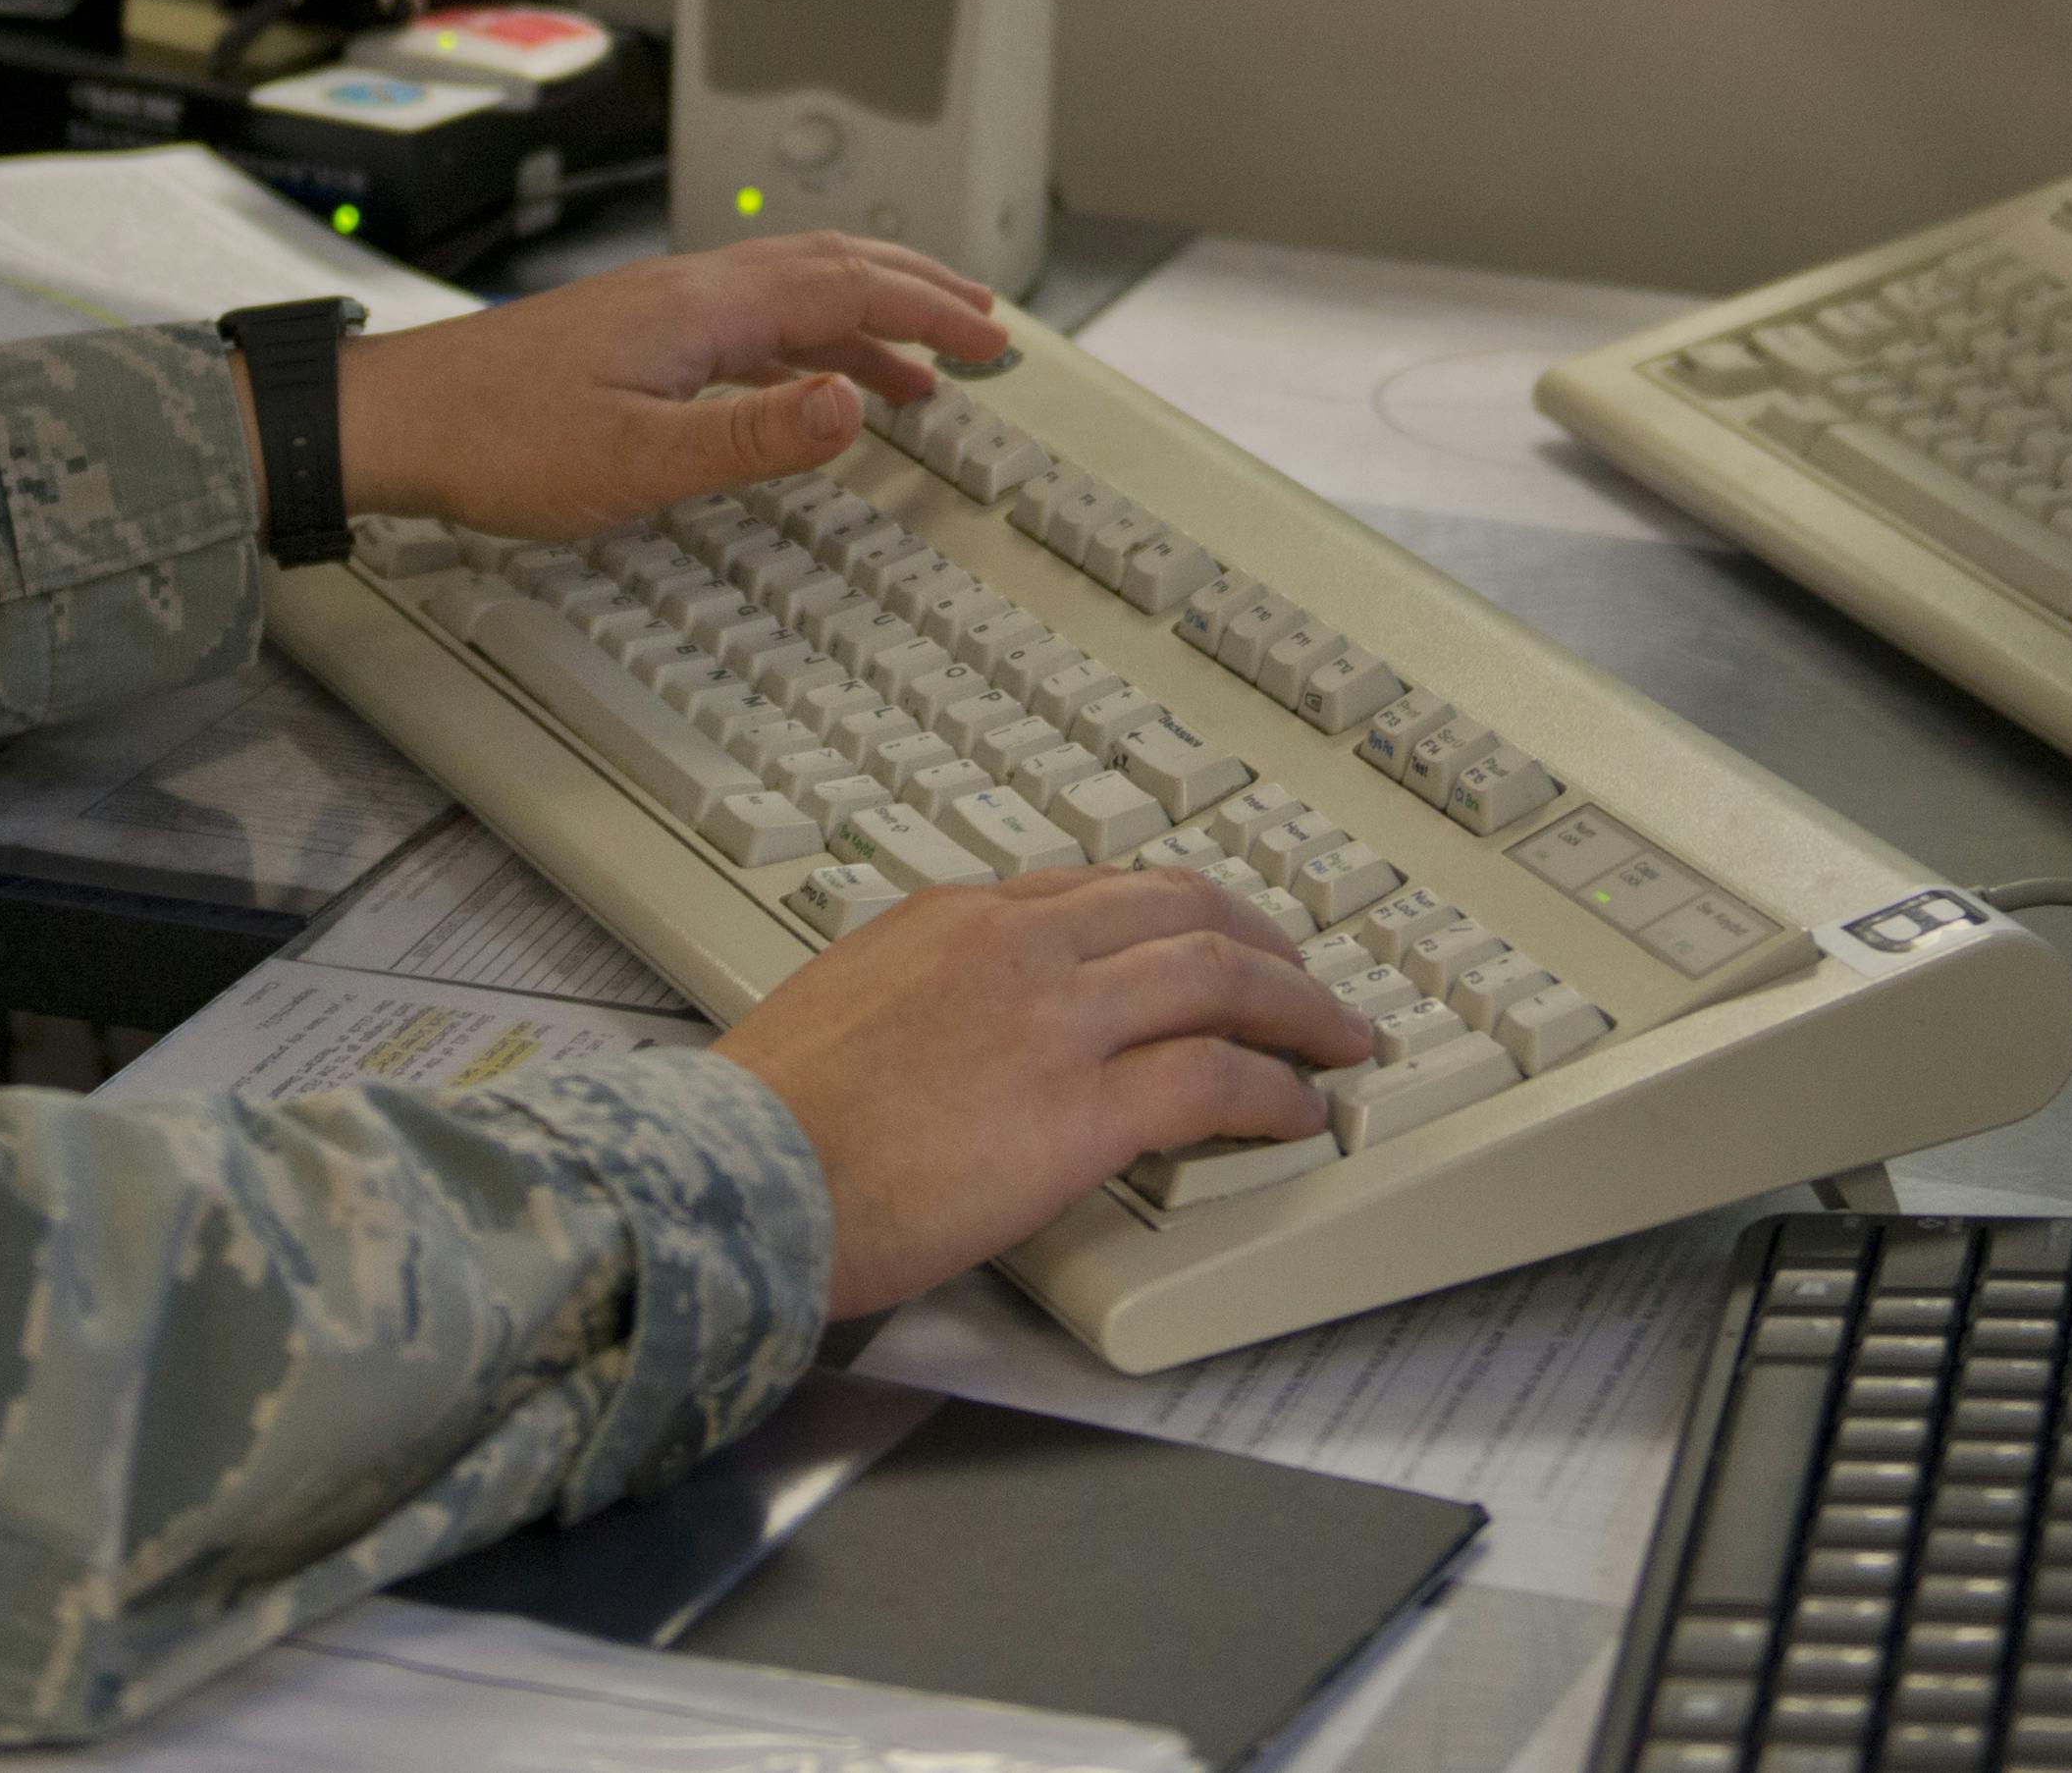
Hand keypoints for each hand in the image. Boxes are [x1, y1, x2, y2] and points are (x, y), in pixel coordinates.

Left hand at [316, 231, 1003, 545]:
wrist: (395, 422)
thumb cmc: (496, 440)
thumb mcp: (634, 462)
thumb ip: (752, 436)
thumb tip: (853, 402)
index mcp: (704, 307)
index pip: (848, 287)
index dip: (929, 310)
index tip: (992, 336)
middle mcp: (691, 290)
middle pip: (831, 269)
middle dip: (917, 293)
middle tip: (984, 324)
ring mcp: (662, 309)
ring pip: (793, 290)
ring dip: (868, 315)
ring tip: (919, 366)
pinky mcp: (636, 335)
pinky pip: (754, 319)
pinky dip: (809, 340)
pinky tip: (806, 383)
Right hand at [714, 869, 1386, 1317]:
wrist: (735, 1179)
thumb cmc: (764, 1124)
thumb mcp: (841, 1005)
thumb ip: (918, 992)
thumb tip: (949, 1024)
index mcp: (956, 918)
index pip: (1100, 891)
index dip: (1176, 914)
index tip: (1209, 937)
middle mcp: (1018, 948)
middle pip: (1183, 912)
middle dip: (1263, 941)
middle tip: (1303, 974)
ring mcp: (1055, 1024)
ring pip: (1220, 978)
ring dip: (1297, 1005)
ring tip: (1336, 1037)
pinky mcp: (1080, 1114)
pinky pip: (1215, 1081)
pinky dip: (1274, 1089)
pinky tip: (1297, 1111)